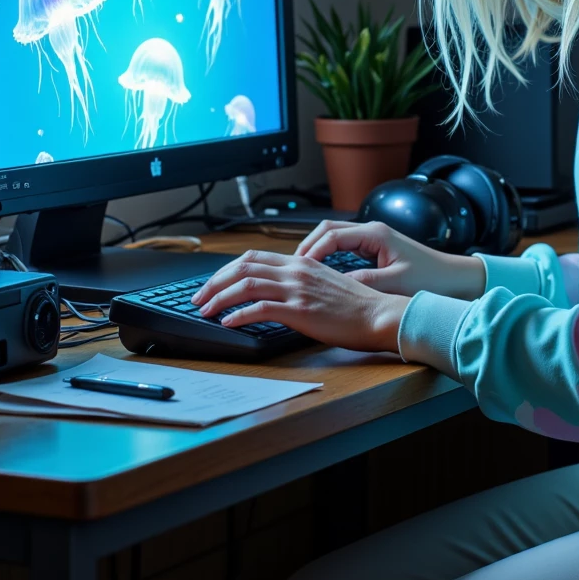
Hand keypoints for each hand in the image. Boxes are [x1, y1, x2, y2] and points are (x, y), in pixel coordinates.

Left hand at [192, 249, 408, 351]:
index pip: (254, 257)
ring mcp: (297, 289)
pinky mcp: (299, 310)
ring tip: (206, 310)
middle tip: (199, 297)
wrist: (379, 315)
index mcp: (301, 262)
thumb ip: (300, 283)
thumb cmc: (357, 306)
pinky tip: (228, 322)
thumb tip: (278, 292)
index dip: (228, 270)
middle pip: (243, 266)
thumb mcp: (325, 284)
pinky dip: (239, 315)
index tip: (214, 284)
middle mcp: (296, 270)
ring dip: (219, 297)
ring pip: (245, 284)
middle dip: (215, 282)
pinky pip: (260, 308)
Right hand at [295, 219, 485, 299]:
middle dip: (307, 247)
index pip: (331, 235)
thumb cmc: (432, 279)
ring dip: (315, 250)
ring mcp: (373, 239)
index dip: (311, 251)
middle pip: (327, 230)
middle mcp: (372, 231)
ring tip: (300, 270)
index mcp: (375, 234)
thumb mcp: (395, 283)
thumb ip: (365, 283)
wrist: (456, 279)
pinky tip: (320, 272)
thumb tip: (335, 285)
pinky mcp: (375, 249)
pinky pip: (343, 247)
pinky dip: (327, 255)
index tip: (298, 267)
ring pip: (333, 237)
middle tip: (291, 267)